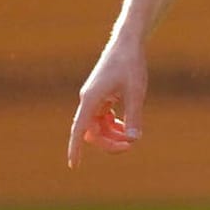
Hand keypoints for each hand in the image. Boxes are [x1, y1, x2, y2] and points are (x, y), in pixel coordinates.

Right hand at [66, 42, 147, 166]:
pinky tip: (126, 126)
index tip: (73, 165)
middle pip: (92, 132)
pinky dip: (114, 125)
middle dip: (109, 142)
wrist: (127, 43)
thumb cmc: (131, 64)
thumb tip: (133, 139)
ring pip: (98, 126)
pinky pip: (103, 118)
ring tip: (131, 136)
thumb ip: (134, 116)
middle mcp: (88, 100)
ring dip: (112, 134)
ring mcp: (94, 98)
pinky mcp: (101, 96)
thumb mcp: (135, 91)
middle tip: (130, 145)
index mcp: (91, 99)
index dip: (75, 148)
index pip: (79, 129)